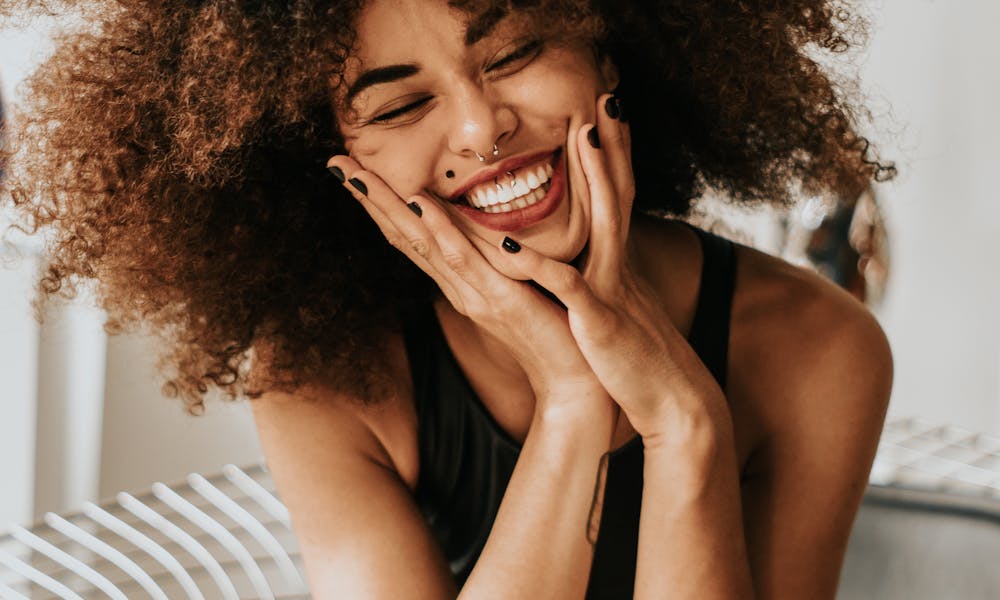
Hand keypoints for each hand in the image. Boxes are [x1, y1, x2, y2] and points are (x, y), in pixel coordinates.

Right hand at [325, 154, 614, 422]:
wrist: (574, 382)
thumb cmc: (554, 332)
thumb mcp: (520, 288)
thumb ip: (500, 261)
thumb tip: (489, 229)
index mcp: (461, 282)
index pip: (413, 236)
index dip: (382, 203)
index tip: (355, 169)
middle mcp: (458, 287)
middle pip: (404, 236)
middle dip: (369, 198)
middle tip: (335, 162)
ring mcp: (474, 294)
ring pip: (422, 242)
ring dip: (388, 206)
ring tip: (357, 174)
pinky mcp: (501, 300)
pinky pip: (465, 260)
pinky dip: (440, 230)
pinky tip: (420, 204)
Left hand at [500, 94, 730, 445]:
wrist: (674, 404)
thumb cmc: (639, 362)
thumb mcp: (621, 312)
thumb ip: (605, 284)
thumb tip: (592, 267)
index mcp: (618, 266)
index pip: (618, 200)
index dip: (614, 158)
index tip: (607, 118)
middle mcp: (619, 268)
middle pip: (620, 195)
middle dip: (614, 147)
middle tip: (608, 99)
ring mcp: (612, 290)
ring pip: (605, 223)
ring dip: (596, 178)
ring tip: (584, 137)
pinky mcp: (599, 320)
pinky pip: (567, 285)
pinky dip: (539, 264)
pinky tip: (511, 242)